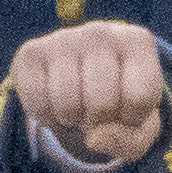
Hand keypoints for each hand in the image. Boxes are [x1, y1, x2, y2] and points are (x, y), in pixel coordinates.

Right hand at [7, 19, 167, 171]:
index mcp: (137, 42)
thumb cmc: (119, 102)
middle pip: (102, 102)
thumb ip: (132, 140)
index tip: (128, 110)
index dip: (132, 119)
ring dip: (72, 120)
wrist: (81, 83)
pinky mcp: (31, 52)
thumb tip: (94, 138)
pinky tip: (54, 103)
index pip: (140, 97)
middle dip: (99, 121)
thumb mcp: (139, 126)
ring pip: (68, 103)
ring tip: (78, 107)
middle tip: (97, 111)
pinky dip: (46, 116)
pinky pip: (37, 102)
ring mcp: (63, 38)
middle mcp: (101, 32)